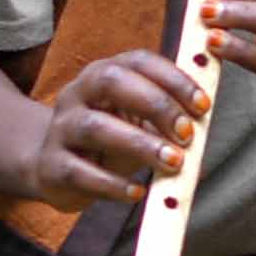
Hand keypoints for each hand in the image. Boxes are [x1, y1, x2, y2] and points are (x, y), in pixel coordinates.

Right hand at [30, 48, 208, 206]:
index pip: (138, 61)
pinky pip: (80, 172)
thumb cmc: (109, 141)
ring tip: (172, 162)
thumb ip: (167, 123)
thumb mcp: (136, 123)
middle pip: (111, 82)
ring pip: (94, 127)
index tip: (203, 105)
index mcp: (102, 74)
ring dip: (139, 143)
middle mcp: (77, 93)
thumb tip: (204, 139)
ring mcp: (60, 128)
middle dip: (156, 105)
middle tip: (187, 134)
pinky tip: (138, 193)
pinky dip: (112, 184)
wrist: (52, 168)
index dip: (173, 79)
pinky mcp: (50, 166)